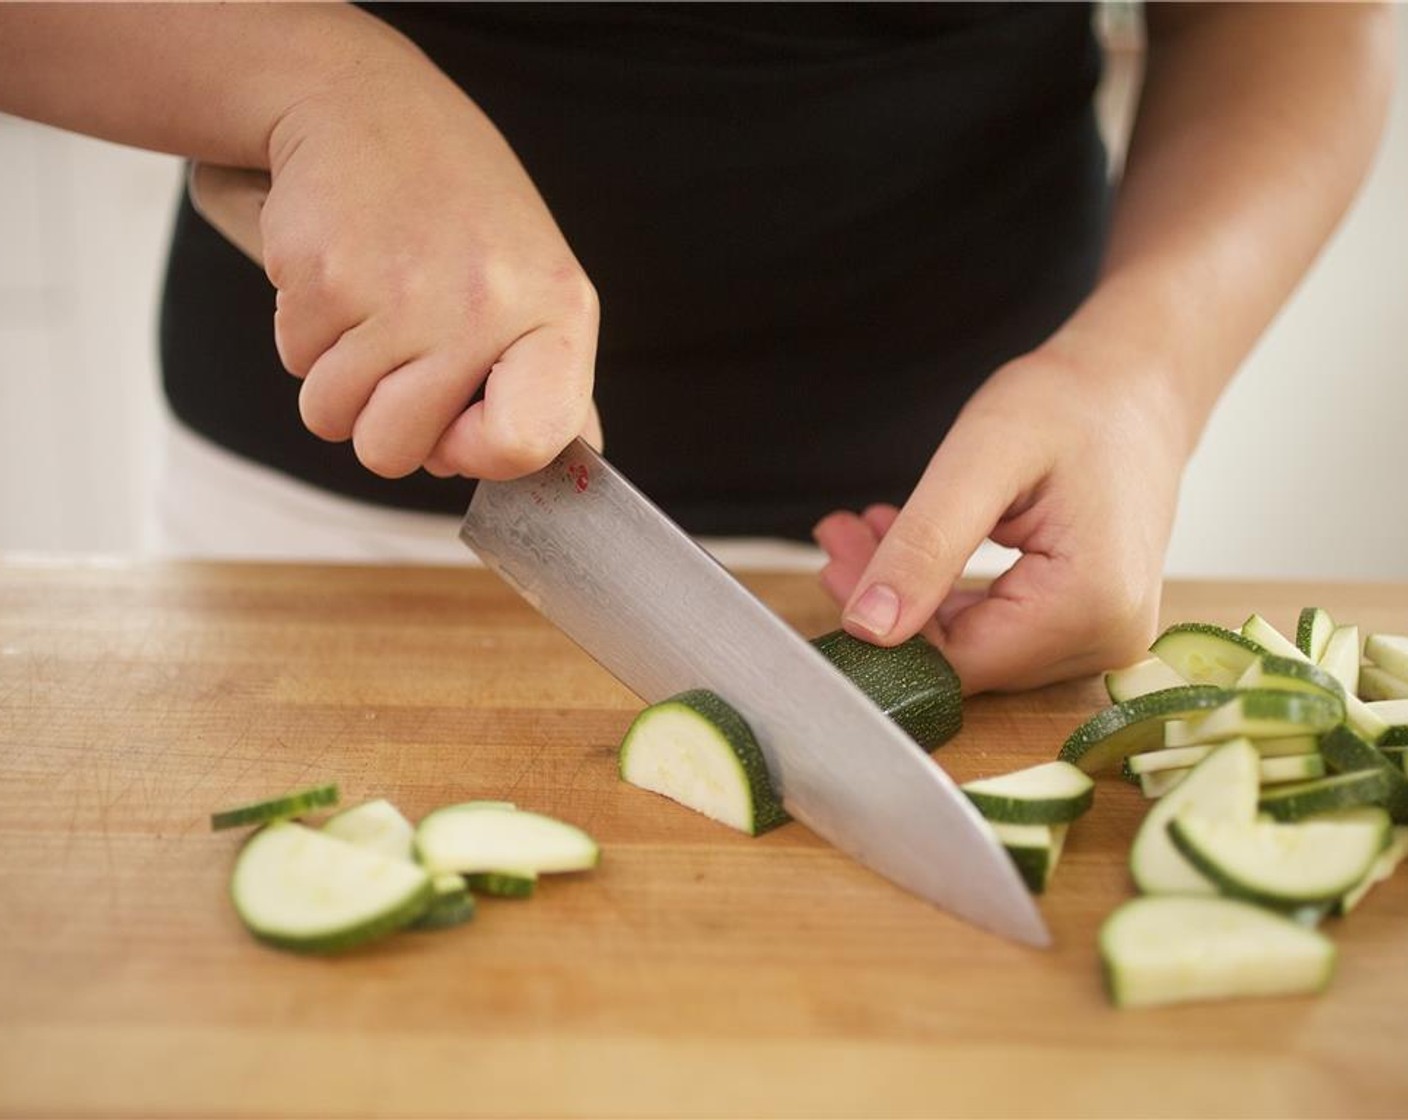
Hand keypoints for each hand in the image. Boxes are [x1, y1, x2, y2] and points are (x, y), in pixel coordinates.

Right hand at [260, 52, 600, 480]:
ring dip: (339, 380)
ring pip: (332, 418)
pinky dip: (307, 334)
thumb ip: (551, 383)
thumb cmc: (461, 211)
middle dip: (383, 423)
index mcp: (555, 314)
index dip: (479, 455)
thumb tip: (568, 469)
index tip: (463, 425)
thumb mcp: (536, 284)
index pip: (525, 444)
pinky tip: (342, 278)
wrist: (366, 107)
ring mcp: (397, 294)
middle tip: (402, 354)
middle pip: (395, 455)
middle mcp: (482, 307)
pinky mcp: (319, 278)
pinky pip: (295, 365)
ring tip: (374, 308)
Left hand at [813, 340, 1188, 694]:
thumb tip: (870, 627)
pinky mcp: (1088, 623)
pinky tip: (907, 542)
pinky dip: (945, 592)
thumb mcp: (983, 458)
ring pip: (973, 643)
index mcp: (1090, 606)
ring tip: (864, 529)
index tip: (833, 559)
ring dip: (911, 593)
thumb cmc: (1071, 403)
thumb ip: (926, 546)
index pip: (955, 659)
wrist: (1139, 386)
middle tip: (839, 535)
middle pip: (963, 654)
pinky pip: (998, 628)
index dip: (883, 624)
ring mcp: (1102, 637)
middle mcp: (1106, 639)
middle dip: (890, 601)